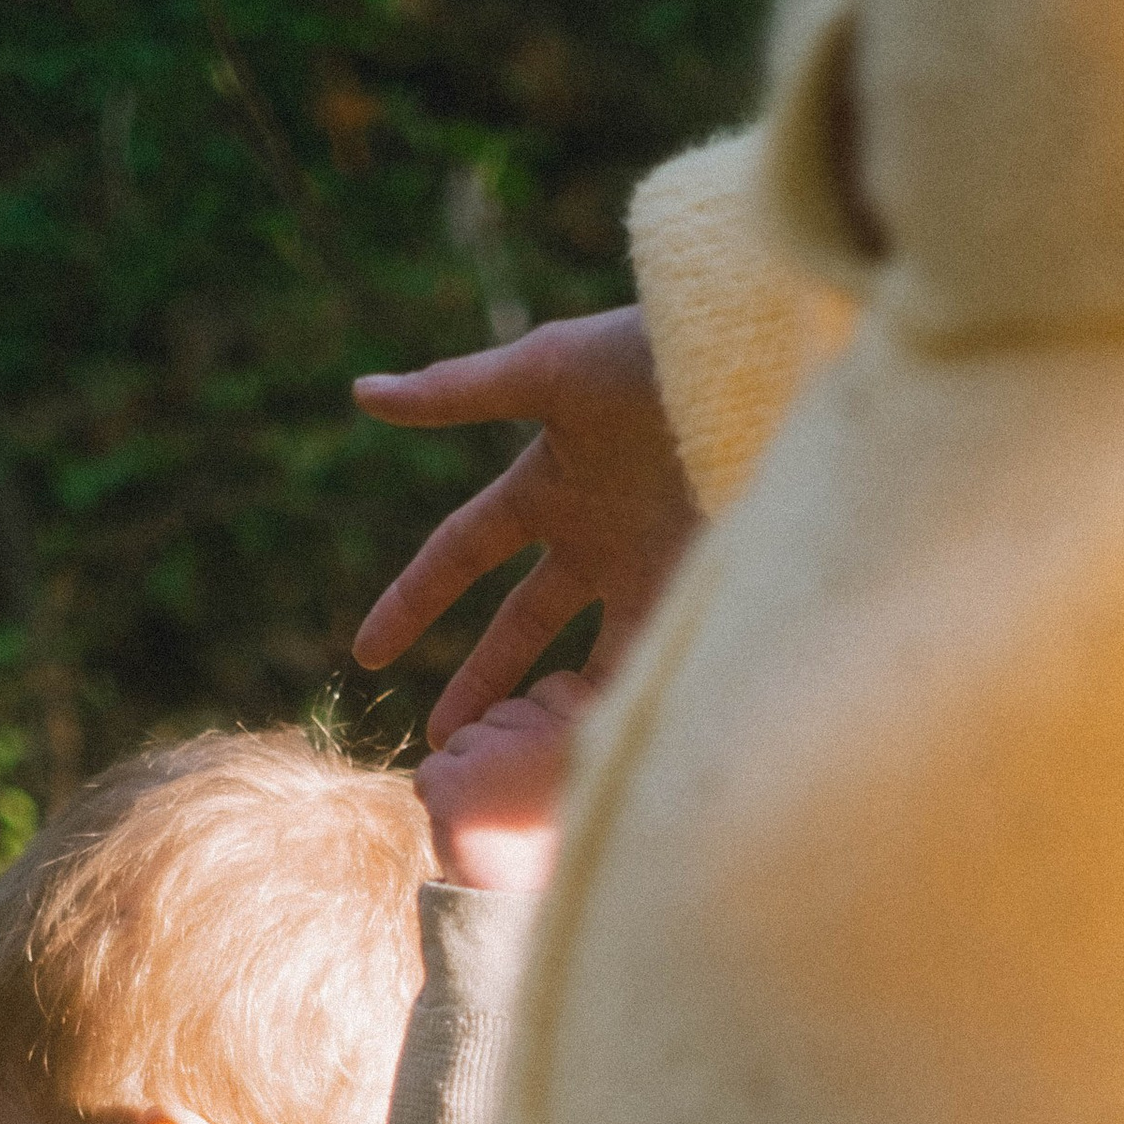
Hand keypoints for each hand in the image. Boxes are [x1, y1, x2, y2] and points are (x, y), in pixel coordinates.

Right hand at [353, 307, 696, 740]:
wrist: (760, 366)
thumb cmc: (650, 352)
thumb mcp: (548, 370)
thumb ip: (457, 392)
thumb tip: (362, 394)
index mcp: (547, 485)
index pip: (461, 554)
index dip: (413, 601)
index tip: (367, 655)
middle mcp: (593, 538)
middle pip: (519, 628)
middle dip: (478, 683)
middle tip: (440, 743)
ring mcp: (646, 573)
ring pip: (582, 662)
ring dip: (545, 714)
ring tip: (509, 770)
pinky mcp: (699, 596)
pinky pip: (649, 668)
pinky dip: (618, 710)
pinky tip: (587, 758)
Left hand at [418, 672, 597, 893]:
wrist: (537, 940)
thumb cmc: (579, 873)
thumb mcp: (607, 792)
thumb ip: (586, 742)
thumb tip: (561, 690)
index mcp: (602, 730)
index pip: (559, 687)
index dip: (547, 732)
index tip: (558, 778)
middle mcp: (552, 731)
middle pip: (506, 712)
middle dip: (505, 753)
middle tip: (527, 820)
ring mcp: (499, 754)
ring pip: (462, 740)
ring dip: (472, 782)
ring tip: (503, 838)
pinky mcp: (454, 783)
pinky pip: (430, 774)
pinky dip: (441, 805)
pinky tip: (472, 842)